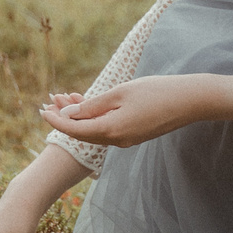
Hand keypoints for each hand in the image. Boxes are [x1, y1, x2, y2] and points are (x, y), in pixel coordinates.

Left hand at [39, 73, 232, 148]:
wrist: (190, 101)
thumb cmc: (156, 91)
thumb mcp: (120, 93)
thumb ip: (92, 105)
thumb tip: (68, 113)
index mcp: (111, 130)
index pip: (74, 129)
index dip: (56, 120)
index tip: (42, 110)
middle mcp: (117, 141)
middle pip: (82, 132)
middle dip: (65, 116)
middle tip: (51, 100)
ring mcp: (127, 139)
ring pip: (94, 130)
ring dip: (79, 115)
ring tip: (66, 97)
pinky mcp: (135, 134)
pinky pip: (107, 128)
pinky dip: (94, 117)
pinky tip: (88, 103)